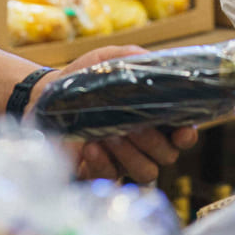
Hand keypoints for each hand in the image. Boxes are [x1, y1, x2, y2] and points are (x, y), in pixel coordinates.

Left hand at [27, 44, 198, 183]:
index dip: (186, 135)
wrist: (47, 96)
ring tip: (109, 135)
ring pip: (146, 172)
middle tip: (132, 127)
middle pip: (167, 156)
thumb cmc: (84, 77)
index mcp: (154, 117)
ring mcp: (123, 160)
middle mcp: (144, 143)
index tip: (181, 131)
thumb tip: (152, 61)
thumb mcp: (108, 59)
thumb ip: (133, 57)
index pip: (182, 134)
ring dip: (131, 154)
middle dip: (152, 142)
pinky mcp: (100, 172)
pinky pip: (113, 177)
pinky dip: (104, 162)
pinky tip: (90, 146)